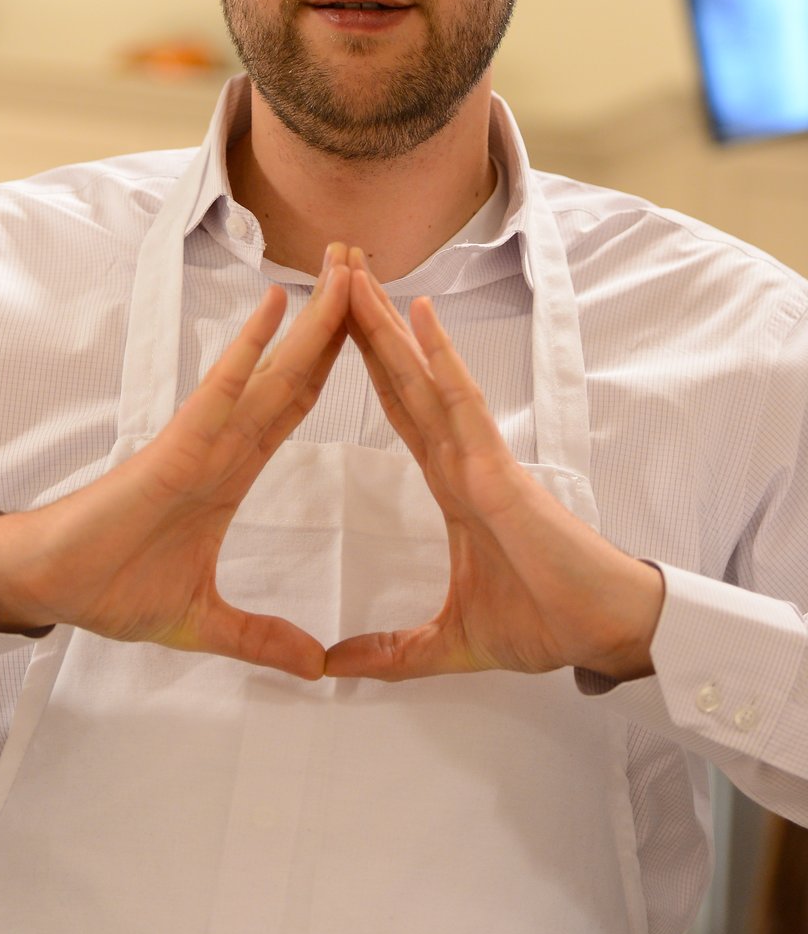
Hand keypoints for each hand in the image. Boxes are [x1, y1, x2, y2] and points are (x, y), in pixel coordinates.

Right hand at [0, 247, 352, 679]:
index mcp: (232, 471)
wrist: (50, 587)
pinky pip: (221, 390)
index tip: (374, 327)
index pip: (296, 405)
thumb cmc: (110, 588)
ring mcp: (202, 439)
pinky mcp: (175, 447)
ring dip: (311, 320)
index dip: (337, 363)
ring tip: (347, 268)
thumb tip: (315, 667)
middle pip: (295, 372)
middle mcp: (224, 443)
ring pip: (271, 370)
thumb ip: (261, 638)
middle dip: (335, 320)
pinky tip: (276, 307)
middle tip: (369, 261)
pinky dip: (249, 348)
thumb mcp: (204, 623)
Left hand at [325, 252, 663, 683]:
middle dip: (367, 323)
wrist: (599, 634)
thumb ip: (390, 651)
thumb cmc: (545, 624)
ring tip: (357, 275)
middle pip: (402, 377)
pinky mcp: (499, 469)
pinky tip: (422, 317)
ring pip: (423, 378)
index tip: (334, 324)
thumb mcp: (446, 645)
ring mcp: (480, 456)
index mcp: (451, 485)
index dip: (366, 364)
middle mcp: (461, 457)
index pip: (398, 412)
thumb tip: (334, 669)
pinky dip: (442, 359)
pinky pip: (463, 405)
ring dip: (390, 325)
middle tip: (335, 265)